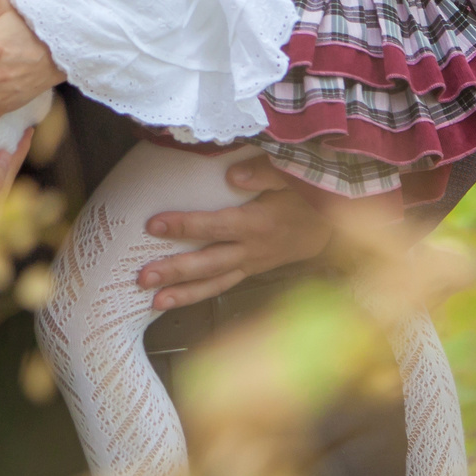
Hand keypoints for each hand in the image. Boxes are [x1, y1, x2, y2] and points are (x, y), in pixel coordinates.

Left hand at [136, 153, 331, 311]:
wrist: (333, 227)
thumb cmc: (307, 197)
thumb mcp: (293, 177)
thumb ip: (264, 172)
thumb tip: (231, 176)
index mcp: (257, 224)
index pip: (215, 227)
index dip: (185, 226)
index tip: (154, 224)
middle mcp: (251, 249)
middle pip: (208, 264)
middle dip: (175, 271)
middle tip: (142, 276)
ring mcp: (250, 264)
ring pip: (214, 283)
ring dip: (183, 294)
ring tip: (153, 302)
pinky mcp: (251, 271)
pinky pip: (222, 286)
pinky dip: (199, 295)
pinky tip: (175, 300)